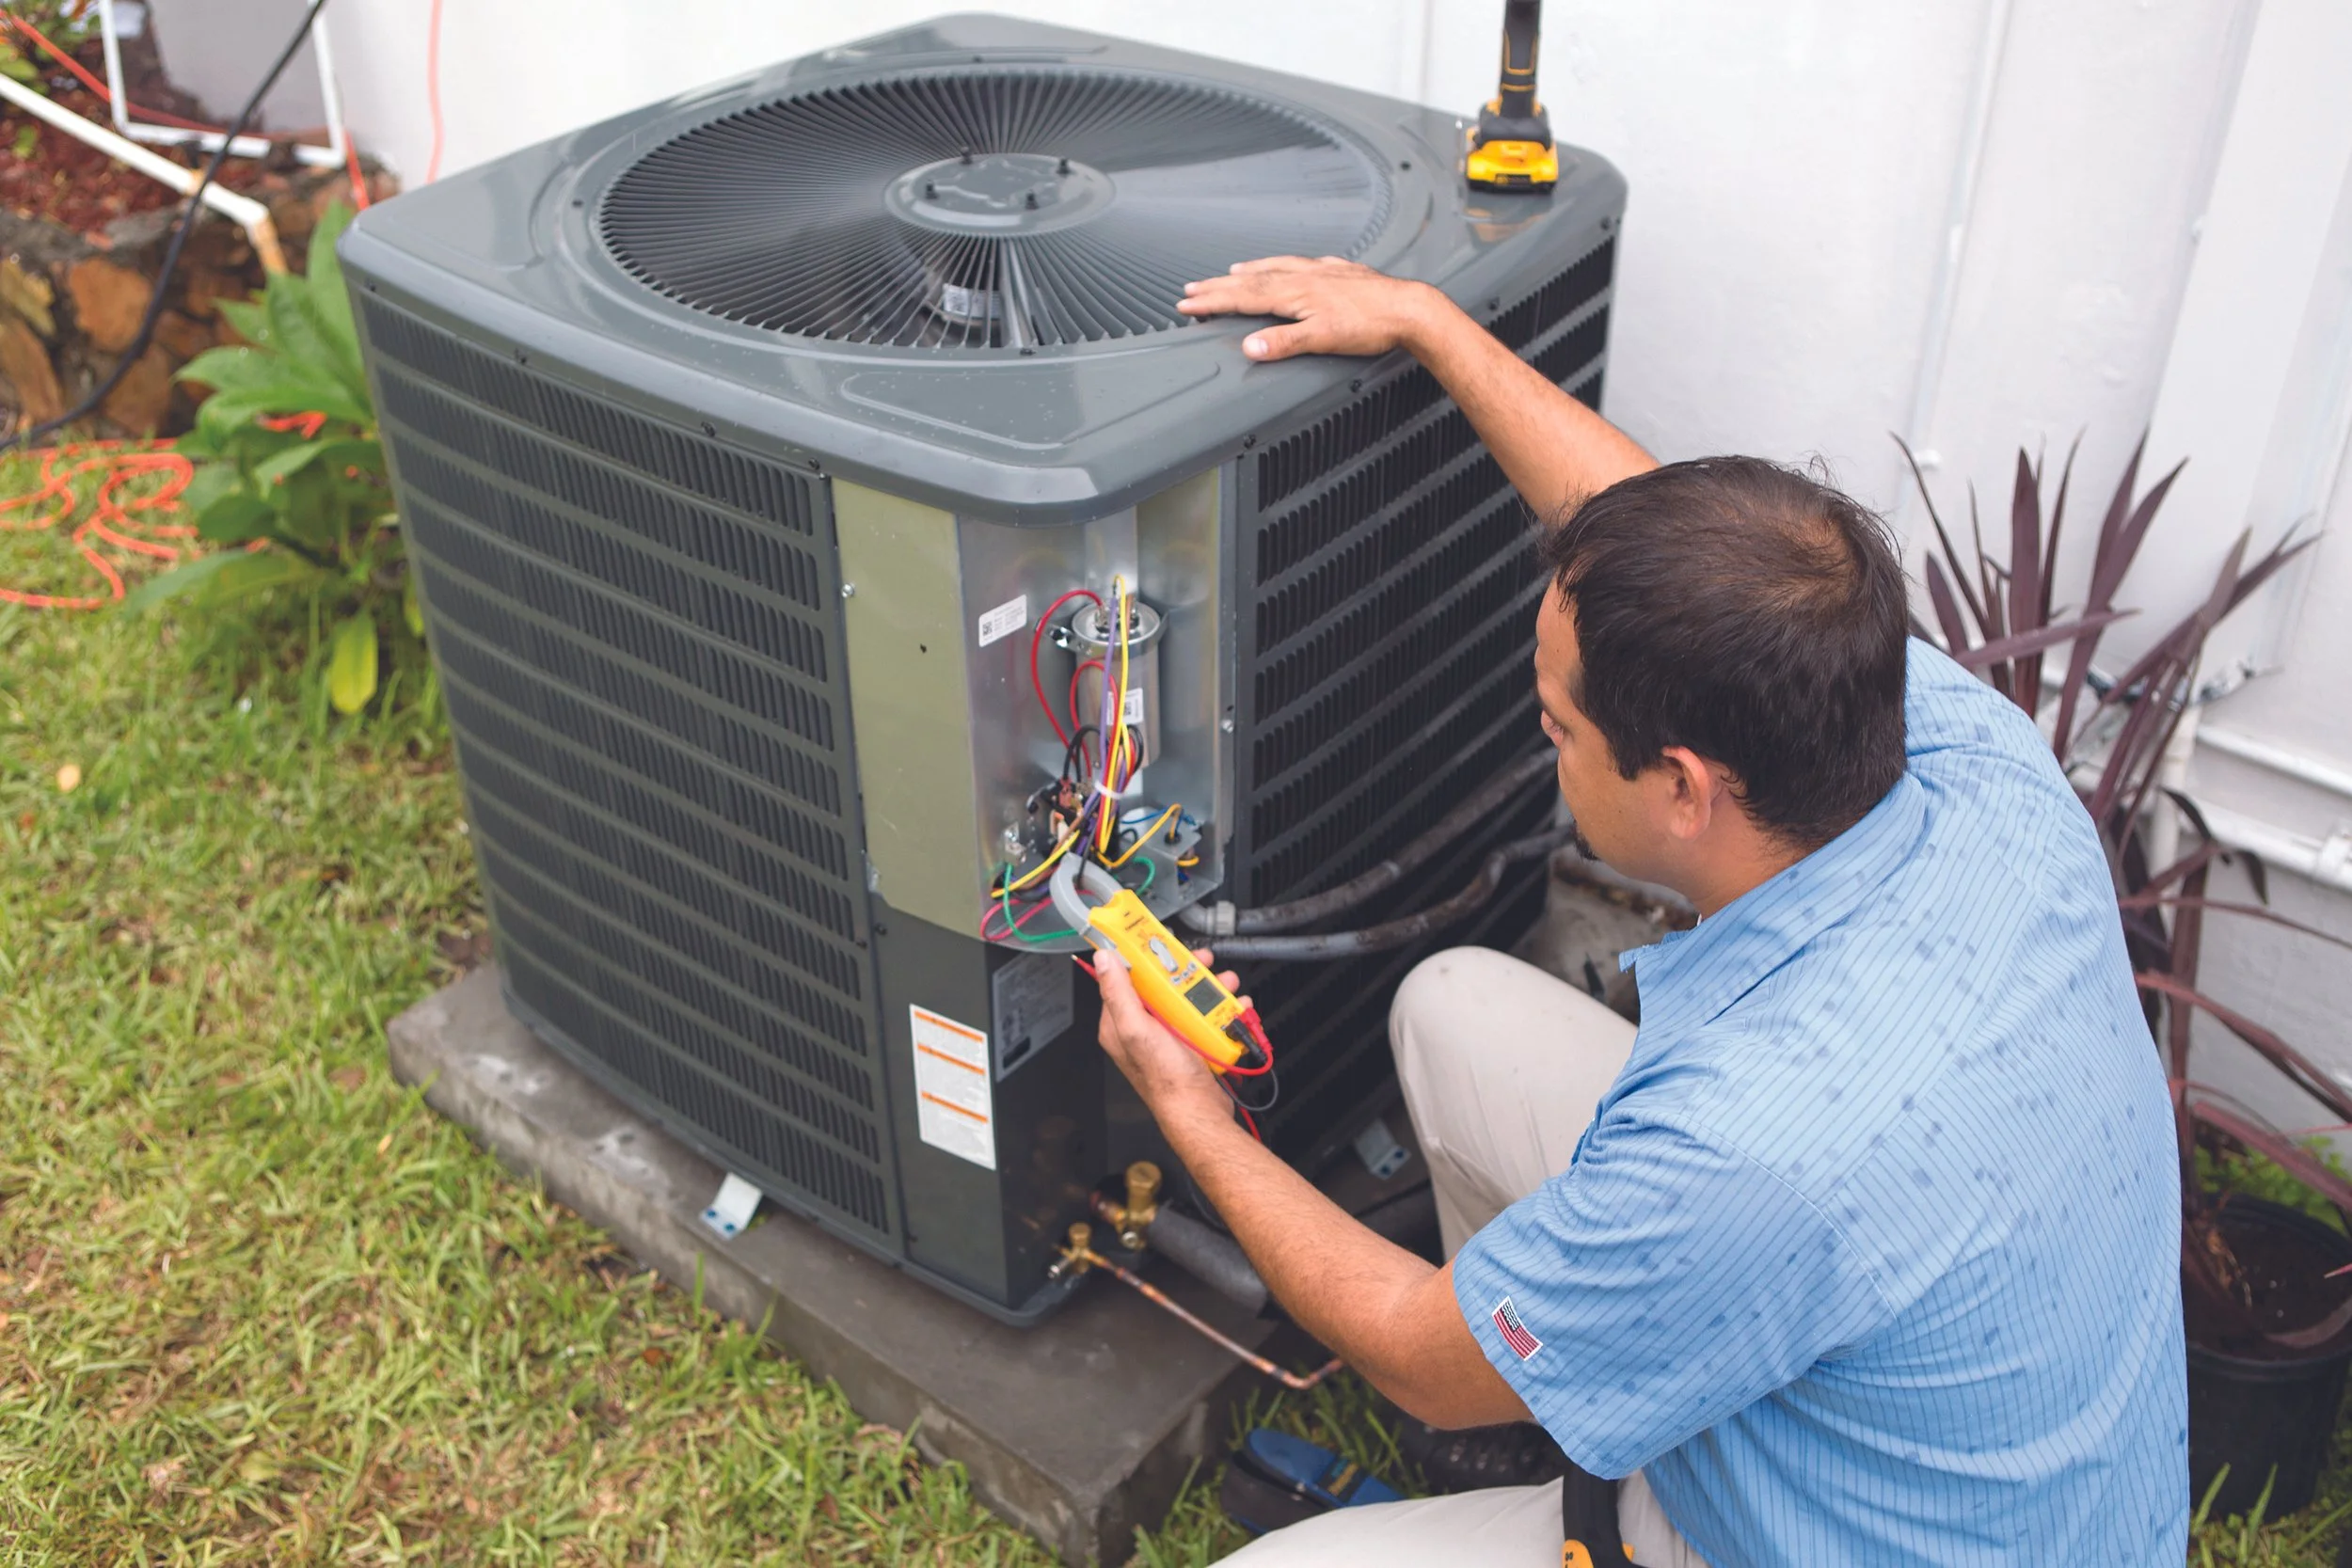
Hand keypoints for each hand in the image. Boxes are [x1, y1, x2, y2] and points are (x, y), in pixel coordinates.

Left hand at [1094, 949, 1247, 1133]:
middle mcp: (1143, 1030)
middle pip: (1161, 986)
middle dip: (1185, 972)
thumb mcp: (1136, 1029)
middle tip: (1202, 963)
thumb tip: (1103, 959)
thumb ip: (1118, 993)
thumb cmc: (1167, 1080)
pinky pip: (1206, 1018)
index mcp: (1121, 1025)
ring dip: (1210, 989)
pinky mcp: (1191, 1044)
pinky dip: (1222, 1011)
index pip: (1124, 980)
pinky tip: (1234, 1010)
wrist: (1201, 1112)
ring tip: (1226, 986)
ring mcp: (1169, 1037)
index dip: (1142, 959)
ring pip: (1187, 999)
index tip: (1157, 944)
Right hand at [1178, 256, 1447, 362]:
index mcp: (1294, 293)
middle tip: (1192, 288)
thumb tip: (1251, 347)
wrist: (1409, 309)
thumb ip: (1283, 342)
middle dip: (1219, 285)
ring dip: (1250, 271)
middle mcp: (1304, 277)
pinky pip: (1302, 263)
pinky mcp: (1340, 273)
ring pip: (1276, 266)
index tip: (1187, 303)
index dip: (1213, 300)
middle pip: (1252, 279)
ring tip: (1232, 272)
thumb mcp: (1322, 338)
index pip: (1243, 296)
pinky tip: (1289, 265)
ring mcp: (1321, 272)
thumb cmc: (1371, 324)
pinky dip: (1284, 264)